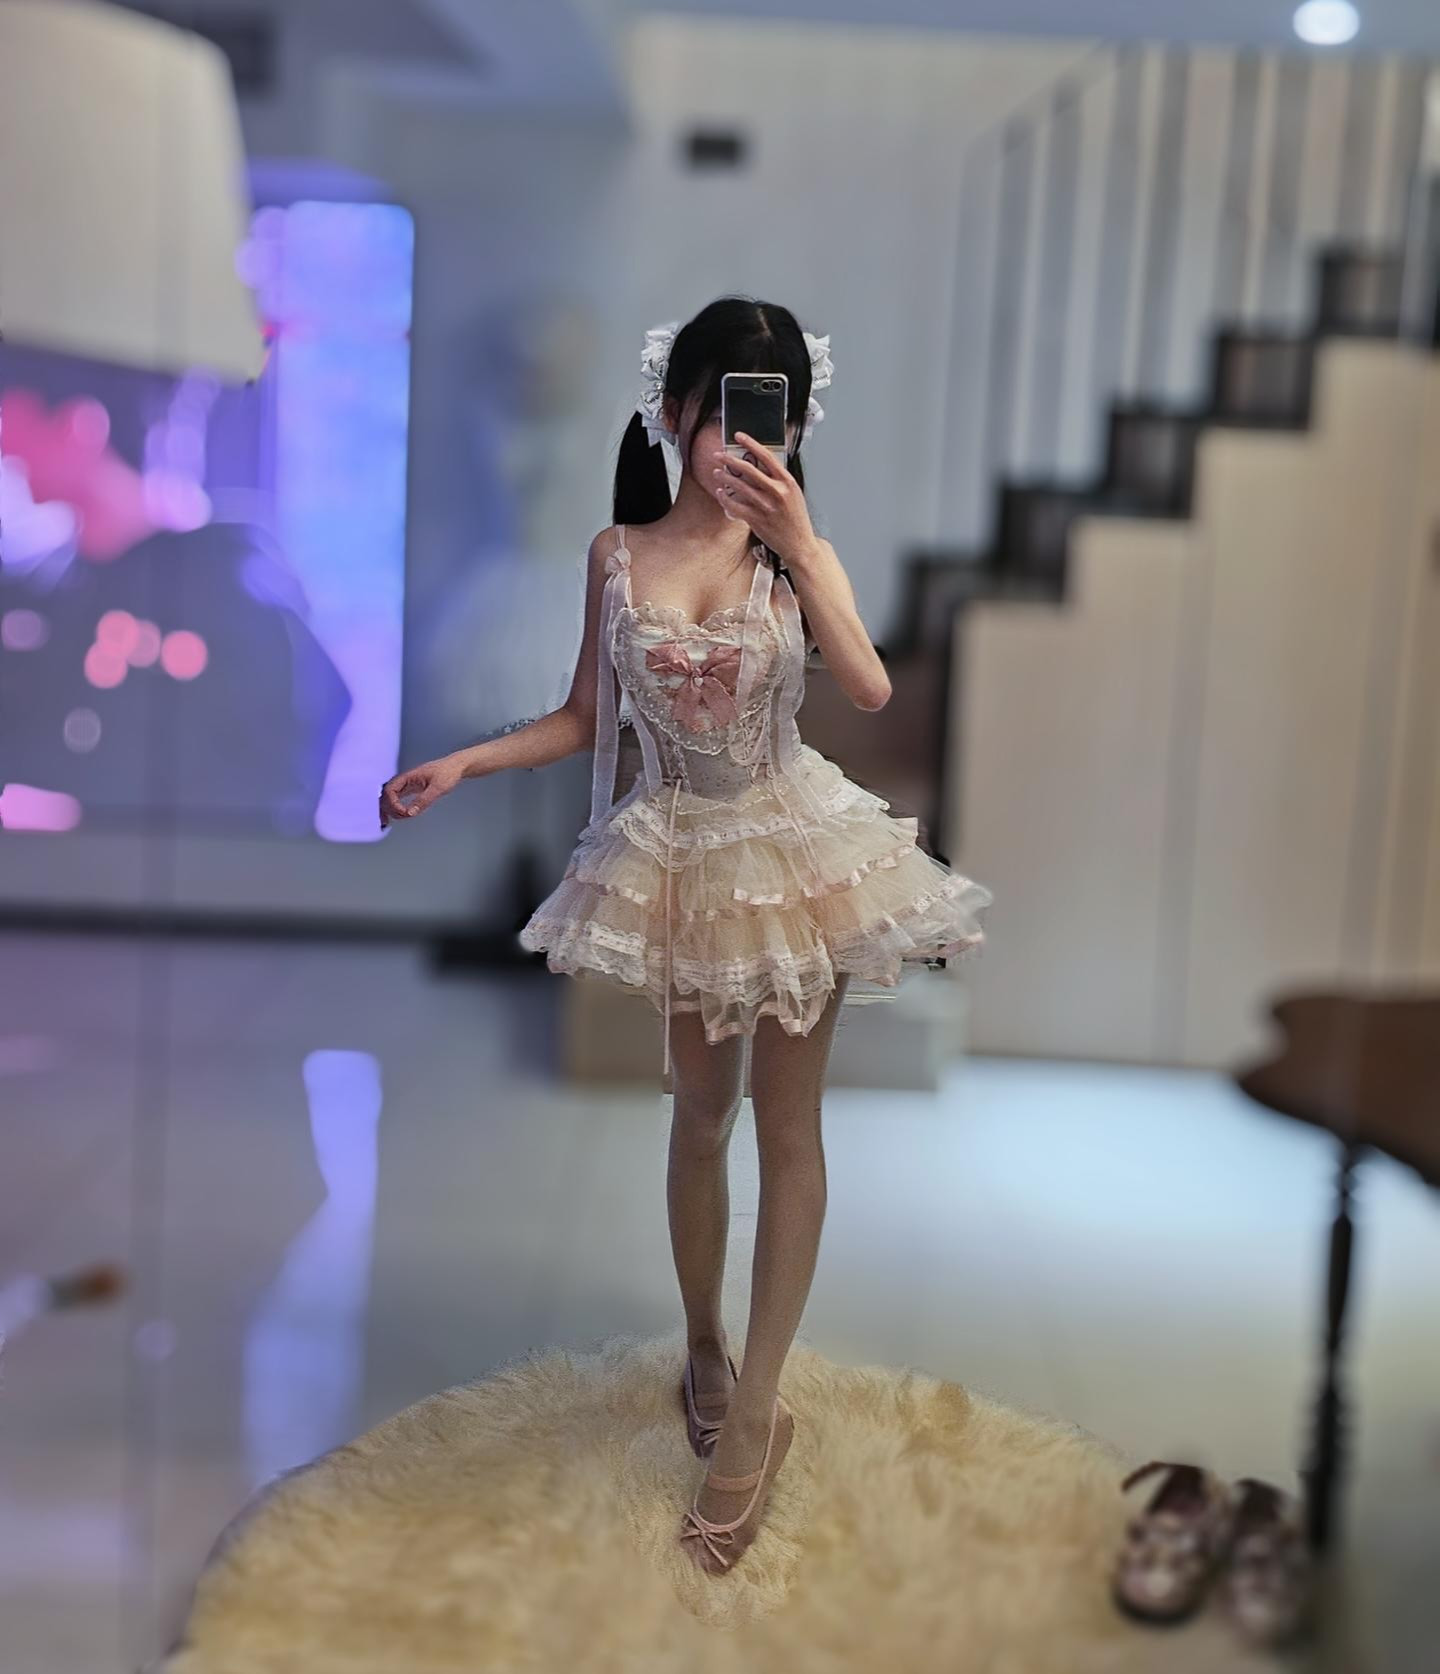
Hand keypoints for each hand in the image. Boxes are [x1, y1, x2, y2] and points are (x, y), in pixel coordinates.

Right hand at [379, 756, 462, 827]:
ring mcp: (407, 784)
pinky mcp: (412, 789)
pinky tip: (398, 815)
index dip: (393, 803)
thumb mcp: (438, 788)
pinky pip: (398, 798)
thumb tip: (411, 813)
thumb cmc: (448, 772)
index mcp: (408, 776)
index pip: (390, 790)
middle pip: (387, 794)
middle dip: (388, 808)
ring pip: (391, 797)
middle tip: (399, 818)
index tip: (404, 812)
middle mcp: (405, 780)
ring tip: (391, 821)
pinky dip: (395, 807)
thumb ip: (424, 800)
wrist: (457, 767)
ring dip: (389, 809)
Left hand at [711, 431, 818, 566]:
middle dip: (729, 459)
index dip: (750, 443)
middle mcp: (777, 492)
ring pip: (738, 486)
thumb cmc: (796, 519)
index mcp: (787, 482)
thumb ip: (778, 480)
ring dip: (725, 477)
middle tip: (718, 455)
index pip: (766, 456)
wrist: (799, 544)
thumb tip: (759, 467)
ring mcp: (765, 506)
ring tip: (717, 472)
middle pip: (748, 469)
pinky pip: (734, 505)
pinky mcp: (756, 519)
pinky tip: (720, 493)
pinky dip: (725, 498)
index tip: (738, 436)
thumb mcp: (793, 494)